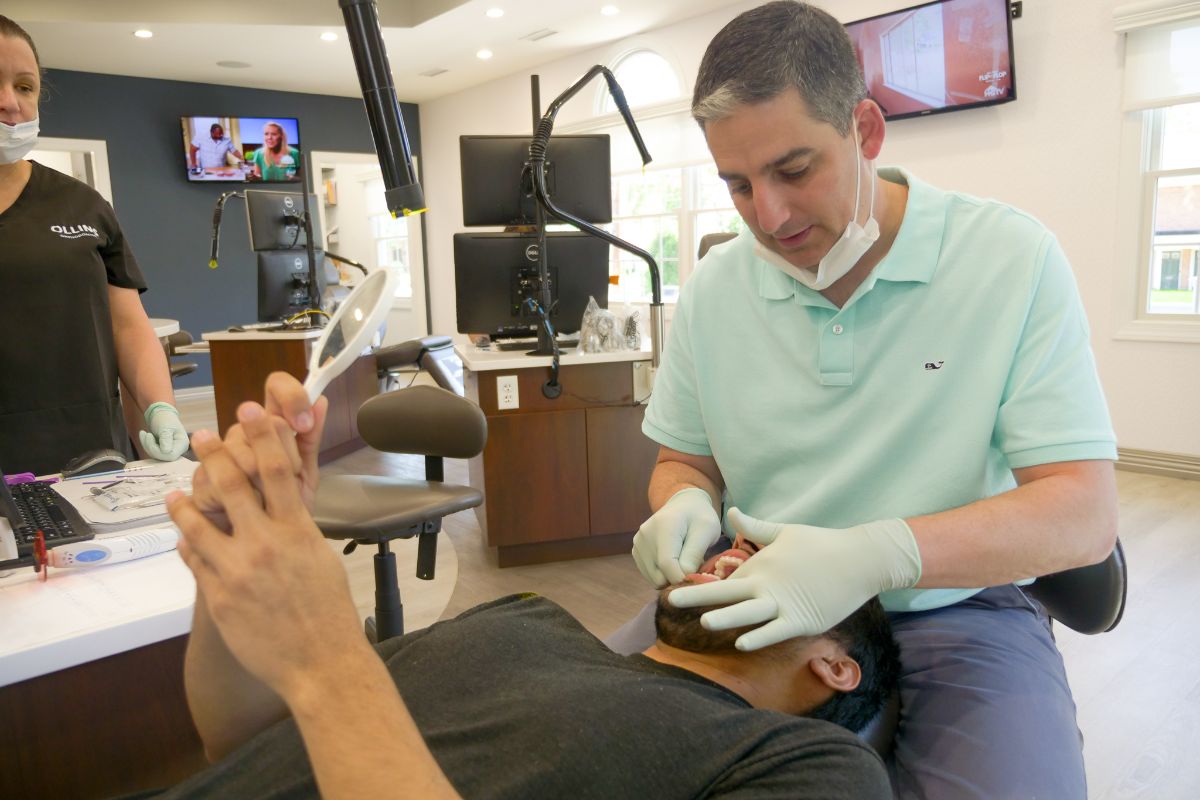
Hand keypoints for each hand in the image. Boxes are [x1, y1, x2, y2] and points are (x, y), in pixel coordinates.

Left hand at [139, 402, 188, 460]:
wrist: (162, 414)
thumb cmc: (165, 419)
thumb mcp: (166, 427)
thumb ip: (166, 439)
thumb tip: (166, 452)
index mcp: (182, 444)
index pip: (170, 455)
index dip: (157, 450)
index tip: (149, 436)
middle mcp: (178, 450)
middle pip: (163, 457)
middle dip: (150, 447)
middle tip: (146, 434)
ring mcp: (171, 451)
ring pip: (156, 456)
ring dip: (147, 445)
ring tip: (143, 433)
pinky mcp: (163, 451)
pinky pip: (153, 453)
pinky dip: (146, 445)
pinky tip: (144, 436)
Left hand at [168, 402, 365, 700]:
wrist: (319, 662)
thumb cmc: (330, 611)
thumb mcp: (321, 557)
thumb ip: (299, 528)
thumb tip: (287, 502)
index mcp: (296, 530)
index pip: (275, 468)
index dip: (261, 434)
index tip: (249, 410)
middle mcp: (264, 543)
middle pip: (231, 485)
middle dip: (213, 454)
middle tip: (200, 435)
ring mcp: (236, 570)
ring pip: (199, 523)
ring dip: (184, 502)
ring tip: (174, 492)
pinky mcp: (218, 597)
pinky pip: (195, 561)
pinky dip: (188, 544)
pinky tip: (183, 538)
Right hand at [189, 373, 325, 530]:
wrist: (268, 553)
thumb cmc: (285, 509)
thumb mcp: (305, 475)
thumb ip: (311, 438)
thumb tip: (322, 400)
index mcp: (272, 426)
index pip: (276, 386)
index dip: (291, 396)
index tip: (304, 425)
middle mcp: (245, 432)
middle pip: (262, 416)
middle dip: (283, 450)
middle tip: (291, 476)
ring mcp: (221, 453)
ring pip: (240, 444)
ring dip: (261, 473)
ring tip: (269, 495)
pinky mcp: (203, 479)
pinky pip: (220, 473)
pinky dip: (240, 491)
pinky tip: (246, 504)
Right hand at [631, 487, 721, 586]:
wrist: (684, 506)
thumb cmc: (699, 518)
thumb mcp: (707, 531)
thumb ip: (694, 554)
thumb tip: (683, 577)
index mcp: (664, 526)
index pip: (667, 564)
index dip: (682, 578)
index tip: (696, 578)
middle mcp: (645, 534)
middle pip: (659, 574)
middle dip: (678, 578)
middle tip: (692, 565)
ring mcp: (638, 543)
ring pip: (654, 579)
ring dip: (670, 577)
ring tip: (682, 560)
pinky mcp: (636, 551)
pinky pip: (650, 575)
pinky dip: (663, 574)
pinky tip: (672, 560)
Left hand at [668, 507, 921, 649]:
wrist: (859, 559)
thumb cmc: (820, 544)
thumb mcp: (784, 531)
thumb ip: (754, 526)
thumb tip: (730, 511)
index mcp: (761, 564)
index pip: (725, 579)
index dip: (701, 587)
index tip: (677, 590)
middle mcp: (768, 584)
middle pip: (727, 593)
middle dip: (697, 597)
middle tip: (668, 600)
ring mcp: (785, 603)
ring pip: (749, 613)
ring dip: (726, 618)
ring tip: (703, 622)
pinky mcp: (803, 620)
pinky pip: (776, 631)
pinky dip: (759, 637)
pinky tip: (741, 643)